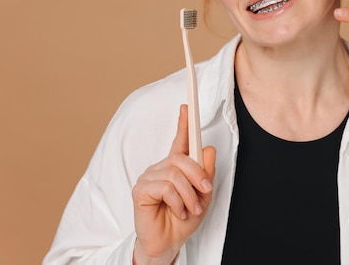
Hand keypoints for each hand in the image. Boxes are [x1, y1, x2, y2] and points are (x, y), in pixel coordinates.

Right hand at [132, 105, 215, 264]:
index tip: (186, 106)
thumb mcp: (203, 196)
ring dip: (189, 194)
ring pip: (175, 174)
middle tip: (205, 191)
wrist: (169, 243)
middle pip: (182, 158)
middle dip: (198, 175)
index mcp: (176, 167)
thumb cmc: (183, 219)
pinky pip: (165, 187)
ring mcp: (149, 177)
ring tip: (191, 209)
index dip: (183, 123)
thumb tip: (208, 149)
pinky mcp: (141, 190)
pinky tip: (178, 212)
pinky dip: (177, 202)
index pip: (180, 141)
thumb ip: (206, 174)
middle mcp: (161, 168)